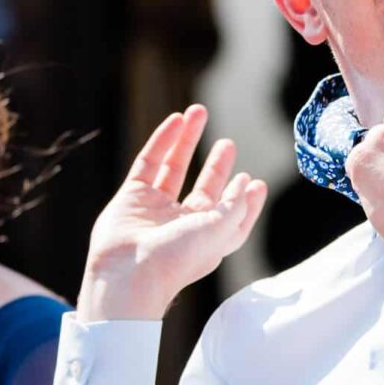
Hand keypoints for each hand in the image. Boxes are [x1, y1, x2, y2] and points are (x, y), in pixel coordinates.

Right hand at [77, 106, 266, 321]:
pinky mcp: (131, 197)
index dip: (242, 198)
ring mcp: (154, 210)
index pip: (230, 214)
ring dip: (187, 140)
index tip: (254, 181)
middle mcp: (181, 224)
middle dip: (216, 166)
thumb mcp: (221, 230)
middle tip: (228, 143)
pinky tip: (176, 120)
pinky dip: (162, 140)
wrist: (130, 273)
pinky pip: (148, 162)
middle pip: (203, 189)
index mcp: (207, 238)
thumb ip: (237, 206)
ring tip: (199, 111)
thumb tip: (248, 185)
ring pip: (174, 167)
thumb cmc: (179, 258)